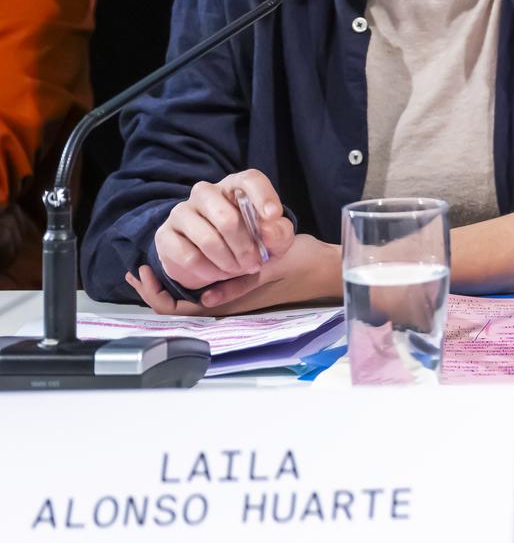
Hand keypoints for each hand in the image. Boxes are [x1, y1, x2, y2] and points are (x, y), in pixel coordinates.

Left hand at [127, 235, 338, 315]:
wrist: (324, 267)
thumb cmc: (300, 266)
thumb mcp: (270, 268)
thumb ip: (240, 285)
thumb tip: (207, 298)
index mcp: (231, 302)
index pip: (180, 310)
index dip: (156, 296)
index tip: (145, 273)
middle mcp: (225, 300)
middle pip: (177, 304)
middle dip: (156, 289)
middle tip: (139, 270)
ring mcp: (230, 290)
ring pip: (187, 292)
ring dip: (170, 277)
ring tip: (156, 260)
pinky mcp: (237, 280)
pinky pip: (204, 280)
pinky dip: (190, 269)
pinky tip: (187, 253)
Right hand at [149, 171, 297, 303]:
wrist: (218, 263)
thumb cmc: (251, 242)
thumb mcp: (275, 240)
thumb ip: (279, 233)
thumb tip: (269, 227)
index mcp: (235, 186)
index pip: (249, 180)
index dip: (262, 196)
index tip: (273, 216)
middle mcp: (205, 193)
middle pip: (226, 217)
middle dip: (245, 247)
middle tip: (254, 264)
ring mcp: (182, 212)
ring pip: (207, 239)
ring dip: (228, 262)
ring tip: (237, 270)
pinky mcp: (165, 234)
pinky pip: (188, 256)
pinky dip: (208, 271)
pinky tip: (217, 274)